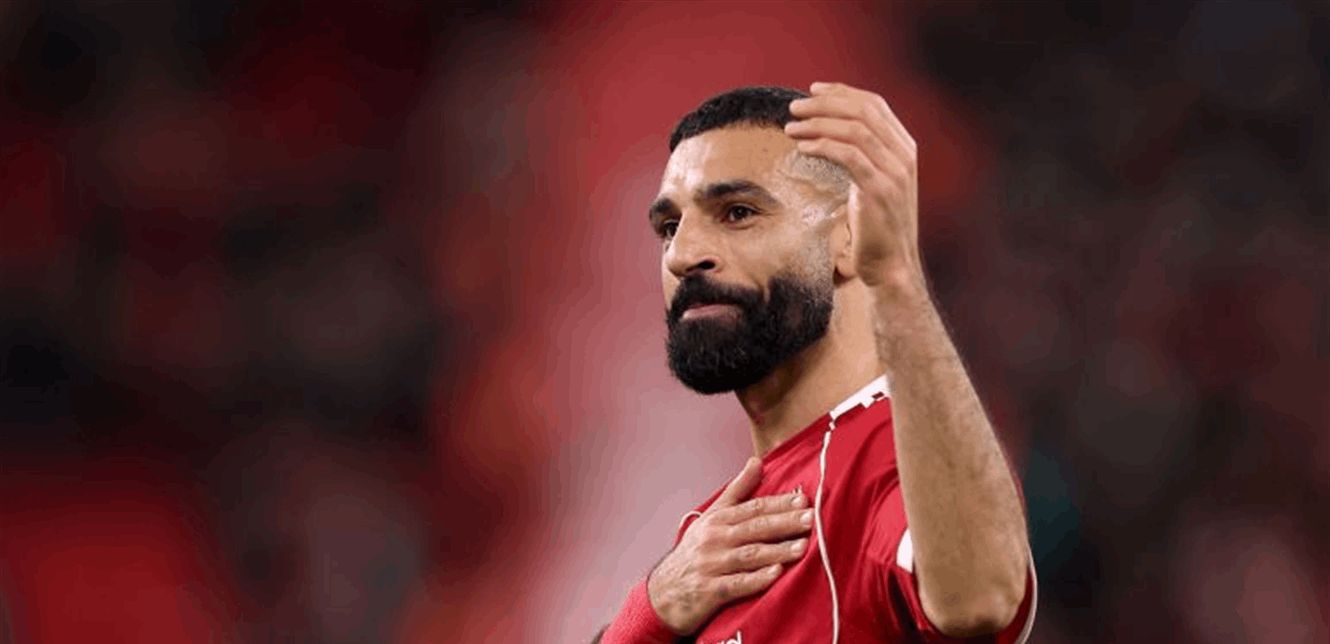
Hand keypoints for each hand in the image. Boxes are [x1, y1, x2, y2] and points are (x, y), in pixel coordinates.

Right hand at [647, 457, 812, 634]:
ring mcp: (711, 564)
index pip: (753, 508)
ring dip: (777, 551)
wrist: (664, 592)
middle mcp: (714, 539)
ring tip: (803, 547)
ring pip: (749, 555)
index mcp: (718, 519)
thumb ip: (738, 490)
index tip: (804, 500)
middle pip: (754, 528)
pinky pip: (737, 584)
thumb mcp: (712, 516)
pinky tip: (777, 574)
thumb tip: (757, 461)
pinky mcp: (710, 591)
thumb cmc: (695, 551)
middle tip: (811, 518)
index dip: (779, 504)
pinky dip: (757, 579)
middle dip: (784, 523)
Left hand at [785, 82, 921, 292]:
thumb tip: (830, 132)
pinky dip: (822, 146)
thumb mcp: (871, 182)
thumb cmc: (875, 226)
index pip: (874, 105)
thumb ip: (861, 156)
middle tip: (795, 107)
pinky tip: (802, 148)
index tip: (813, 90)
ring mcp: (895, 172)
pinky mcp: (879, 190)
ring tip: (791, 127)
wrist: (890, 264)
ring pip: (855, 129)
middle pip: (864, 111)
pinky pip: (848, 155)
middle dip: (826, 103)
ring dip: (818, 123)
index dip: (842, 92)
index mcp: (904, 148)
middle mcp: (903, 155)